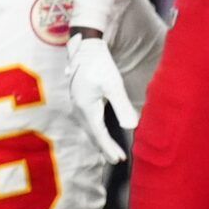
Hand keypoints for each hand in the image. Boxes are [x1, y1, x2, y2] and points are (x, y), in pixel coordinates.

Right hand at [65, 33, 137, 163]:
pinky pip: (87, 122)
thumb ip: (122, 107)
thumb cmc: (99, 64)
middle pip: (92, 134)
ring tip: (109, 151)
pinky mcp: (79, 101)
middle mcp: (78, 109)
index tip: (119, 159)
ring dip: (99, 141)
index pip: (99, 134)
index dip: (109, 148)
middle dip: (104, 148)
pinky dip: (95, 132)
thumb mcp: (114, 85)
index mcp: (86, 108)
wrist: (85, 48)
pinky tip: (100, 133)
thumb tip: (132, 126)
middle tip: (116, 160)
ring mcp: (77, 105)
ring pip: (88, 129)